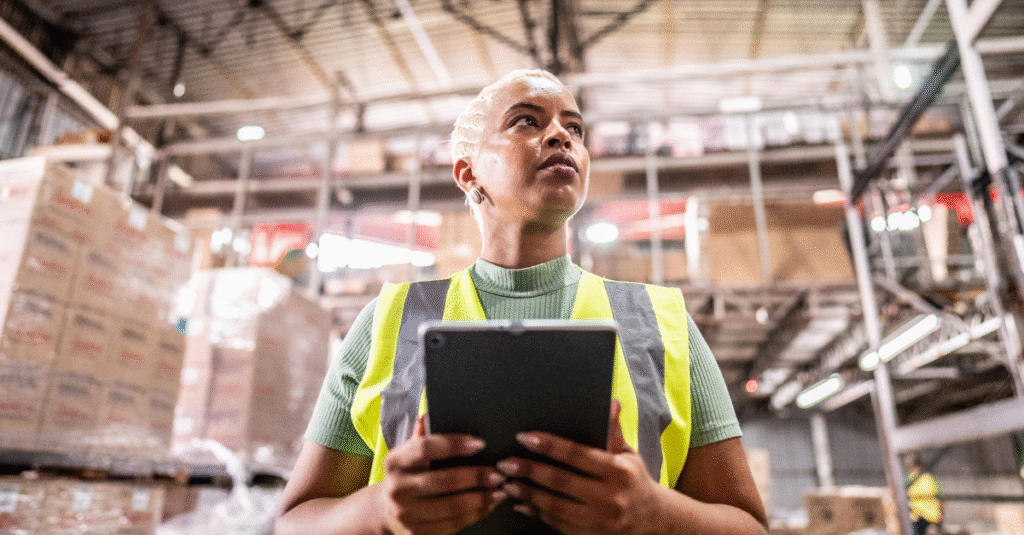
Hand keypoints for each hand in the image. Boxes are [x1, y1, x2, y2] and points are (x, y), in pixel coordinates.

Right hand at [378, 415, 506, 534]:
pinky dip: (475, 514)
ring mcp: (405, 514)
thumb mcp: (407, 455)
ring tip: (499, 490)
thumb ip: (420, 437)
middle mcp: (397, 488)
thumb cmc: (406, 476)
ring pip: (451, 507)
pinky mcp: (416, 534)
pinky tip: (488, 505)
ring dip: (481, 498)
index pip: (426, 448)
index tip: (479, 443)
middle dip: (476, 476)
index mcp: (395, 462)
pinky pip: (453, 524)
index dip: (454, 445)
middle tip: (498, 472)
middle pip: (443, 480)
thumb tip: (428, 416)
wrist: (384, 512)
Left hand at [495, 400, 662, 534]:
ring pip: (554, 506)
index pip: (577, 455)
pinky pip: (556, 523)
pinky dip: (536, 512)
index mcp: (619, 471)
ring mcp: (599, 521)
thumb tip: (611, 402)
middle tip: (505, 463)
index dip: (549, 445)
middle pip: (561, 481)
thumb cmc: (634, 480)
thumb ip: (613, 430)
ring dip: (527, 493)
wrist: (650, 520)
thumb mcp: (628, 454)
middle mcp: (609, 498)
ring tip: (507, 482)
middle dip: (530, 470)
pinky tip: (521, 502)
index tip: (524, 437)